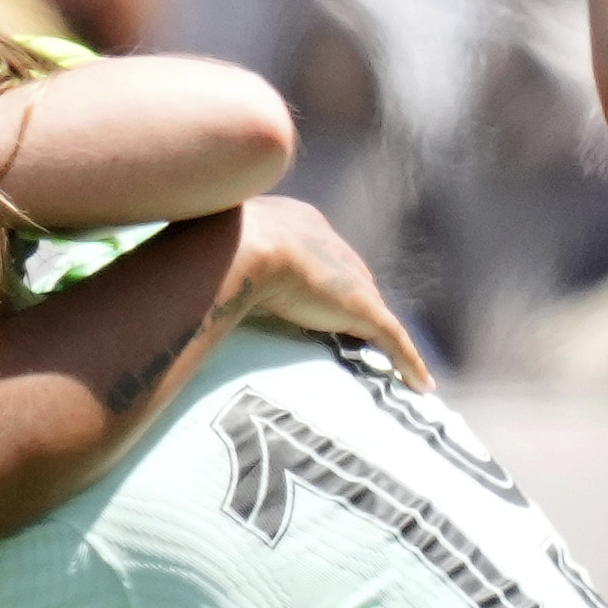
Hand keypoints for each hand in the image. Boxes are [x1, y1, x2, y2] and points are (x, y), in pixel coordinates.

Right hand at [219, 195, 434, 382]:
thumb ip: (216, 263)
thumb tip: (186, 278)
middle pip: (353, 279)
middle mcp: (330, 242)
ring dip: (380, 334)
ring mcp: (348, 276)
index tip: (316, 298)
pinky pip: (393, 339)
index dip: (322, 279)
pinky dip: (408, 361)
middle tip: (352, 332)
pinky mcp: (361, 306)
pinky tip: (421, 386)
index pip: (320, 256)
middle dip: (356, 303)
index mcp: (298, 222)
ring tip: (387, 360)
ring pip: (374, 310)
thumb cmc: (213, 244)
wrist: (239, 243)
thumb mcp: (213, 250)